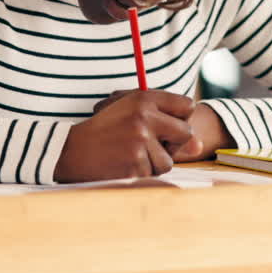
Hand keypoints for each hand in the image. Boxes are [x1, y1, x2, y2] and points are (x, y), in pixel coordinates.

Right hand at [96, 93, 231, 161]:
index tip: (167, 125)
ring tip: (131, 154)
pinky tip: (123, 164)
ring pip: (169, 160)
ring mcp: (140, 141)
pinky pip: (153, 174)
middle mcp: (144, 117)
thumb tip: (198, 146)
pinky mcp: (135, 163)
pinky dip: (141, 173)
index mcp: (143, 99)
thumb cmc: (105, 129)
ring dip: (154, 162)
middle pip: (185, 133)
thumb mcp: (130, 111)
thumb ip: (165, 120)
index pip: (186, 105)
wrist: (73, 150)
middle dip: (173, 144)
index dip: (180, 118)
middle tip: (149, 144)